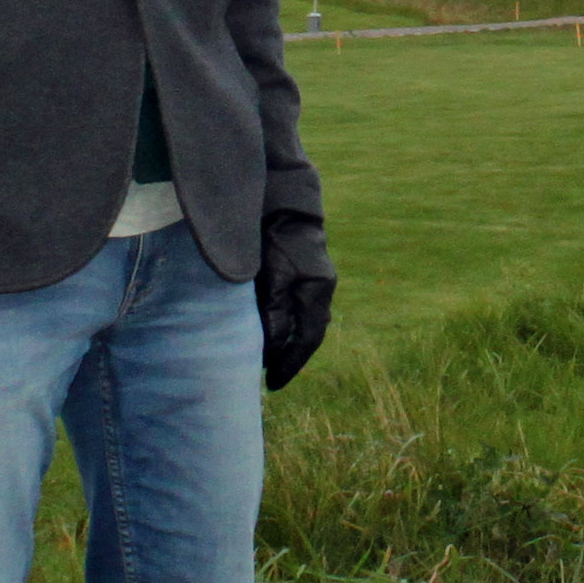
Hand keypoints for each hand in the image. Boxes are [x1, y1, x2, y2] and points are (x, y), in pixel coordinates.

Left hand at [256, 210, 333, 391]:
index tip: (273, 384)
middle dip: (288, 356)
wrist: (282, 199)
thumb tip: (271, 348)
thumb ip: (274, 311)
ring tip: (264, 358)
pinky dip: (281, 322)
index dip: (291, 363)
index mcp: (318, 290)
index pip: (308, 338)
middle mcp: (319, 287)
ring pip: (300, 319)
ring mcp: (310, 277)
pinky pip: (292, 305)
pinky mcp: (297, 269)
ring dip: (284, 340)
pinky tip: (266, 327)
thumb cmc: (276, 236)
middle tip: (268, 376)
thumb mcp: (273, 276)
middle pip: (307, 332)